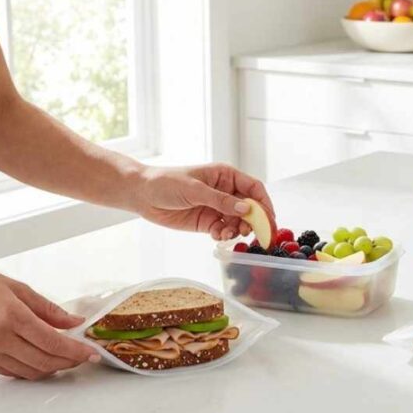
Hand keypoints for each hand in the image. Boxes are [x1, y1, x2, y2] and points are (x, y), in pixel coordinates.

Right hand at [0, 264, 99, 379]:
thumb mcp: (18, 289)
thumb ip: (49, 309)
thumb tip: (75, 322)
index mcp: (11, 316)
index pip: (53, 342)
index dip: (76, 351)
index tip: (92, 353)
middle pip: (45, 361)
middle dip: (69, 362)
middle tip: (83, 356)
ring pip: (31, 371)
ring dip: (53, 368)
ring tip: (66, 358)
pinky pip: (15, 372)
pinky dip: (34, 369)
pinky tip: (44, 359)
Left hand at [133, 163, 274, 239]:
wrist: (142, 195)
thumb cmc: (166, 182)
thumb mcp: (195, 190)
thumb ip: (221, 201)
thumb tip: (246, 210)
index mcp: (226, 176)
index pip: (254, 189)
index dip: (264, 204)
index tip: (269, 219)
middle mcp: (225, 192)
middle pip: (250, 208)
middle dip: (254, 221)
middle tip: (257, 235)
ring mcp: (217, 208)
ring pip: (238, 222)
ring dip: (238, 230)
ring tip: (228, 234)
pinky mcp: (208, 222)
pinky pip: (224, 231)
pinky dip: (224, 236)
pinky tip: (217, 237)